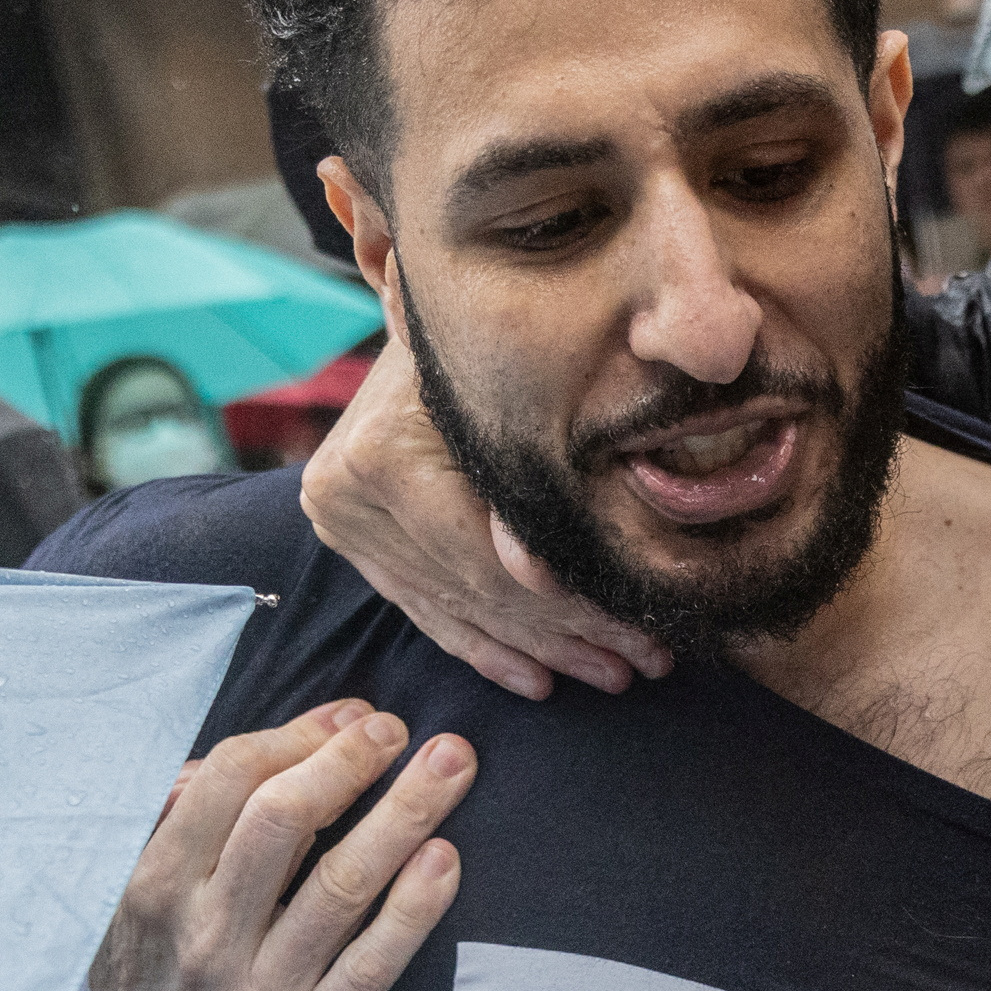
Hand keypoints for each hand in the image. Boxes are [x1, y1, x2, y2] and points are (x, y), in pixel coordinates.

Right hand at [55, 703, 472, 990]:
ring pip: (341, 886)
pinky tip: (445, 862)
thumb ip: (172, 835)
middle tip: (404, 730)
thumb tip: (229, 760)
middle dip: (353, 759)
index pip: (230, 782)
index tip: (352, 715)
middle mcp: (202, 940)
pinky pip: (369, 970)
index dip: (299, 735)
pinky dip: (412, 911)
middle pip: (285, 819)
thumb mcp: (130, 916)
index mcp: (155, 892)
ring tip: (453, 764)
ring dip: (405, 814)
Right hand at [300, 303, 669, 700]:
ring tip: (613, 671)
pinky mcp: (353, 540)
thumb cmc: (496, 339)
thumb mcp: (520, 398)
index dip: (567, 605)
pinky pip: (426, 607)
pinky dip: (487, 644)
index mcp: (378, 459)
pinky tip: (540, 677)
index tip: (643, 633)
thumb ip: (528, 481)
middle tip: (646, 661)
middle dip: (570, 632)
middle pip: (477, 589)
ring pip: (460, 606)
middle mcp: (345, 498)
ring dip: (541, 647)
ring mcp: (344, 525)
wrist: (431, 313)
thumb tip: (538, 575)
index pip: (486, 560)